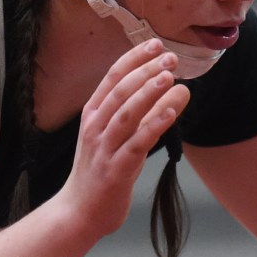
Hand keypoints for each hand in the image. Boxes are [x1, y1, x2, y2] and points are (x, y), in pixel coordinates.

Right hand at [53, 39, 190, 239]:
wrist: (79, 212)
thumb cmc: (101, 172)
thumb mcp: (122, 137)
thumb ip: (146, 113)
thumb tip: (177, 87)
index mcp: (93, 115)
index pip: (112, 78)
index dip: (134, 59)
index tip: (155, 44)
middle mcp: (95, 127)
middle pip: (120, 91)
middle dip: (145, 71)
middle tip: (169, 57)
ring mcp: (103, 148)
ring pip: (126, 113)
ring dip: (148, 92)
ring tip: (169, 76)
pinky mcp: (115, 170)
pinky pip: (136, 143)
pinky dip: (154, 125)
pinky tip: (171, 112)